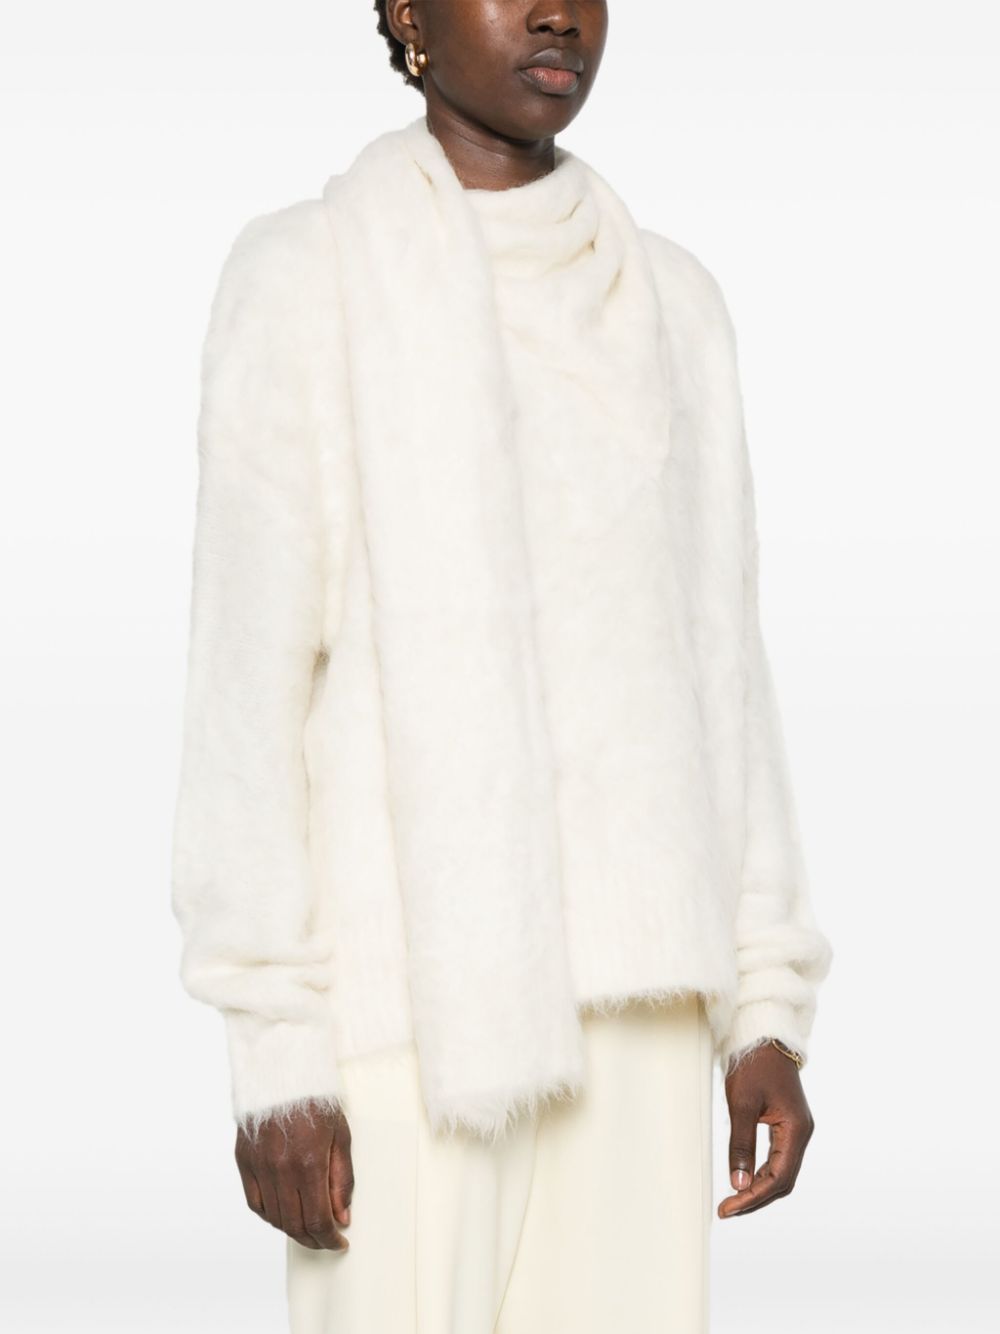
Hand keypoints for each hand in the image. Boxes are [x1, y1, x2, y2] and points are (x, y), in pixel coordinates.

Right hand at [235, 1099, 354, 1249]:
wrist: (282, 1069)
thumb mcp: (341, 1135)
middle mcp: (280, 1168)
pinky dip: (269, 1216)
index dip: (329, 1239)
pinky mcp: (244, 1159)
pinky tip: (283, 1215)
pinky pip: (255, 1202)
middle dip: (314, 1240)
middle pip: (295, 1224)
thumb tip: (342, 1216)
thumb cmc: (316, 1098)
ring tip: (308, 1228)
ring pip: (274, 1217)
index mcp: (308, 1162)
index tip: (339, 1242)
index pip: (317, 1219)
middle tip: (326, 1240)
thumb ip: (342, 1179)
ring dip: (293, 1230)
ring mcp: (259, 1165)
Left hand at [718, 1042, 814, 1218]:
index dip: (753, 1197)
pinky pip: (777, 1158)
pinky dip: (761, 1172)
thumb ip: (741, 1144)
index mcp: (796, 1130)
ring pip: (781, 1172)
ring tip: (733, 1200)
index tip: (728, 1207)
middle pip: (783, 1180)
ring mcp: (796, 1130)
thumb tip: (738, 1183)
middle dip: (756, 1197)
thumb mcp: (742, 1104)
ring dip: (758, 1188)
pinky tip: (744, 1178)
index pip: (778, 1177)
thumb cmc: (754, 1065)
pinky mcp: (787, 1125)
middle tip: (727, 1209)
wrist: (764, 1036)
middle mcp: (801, 1133)